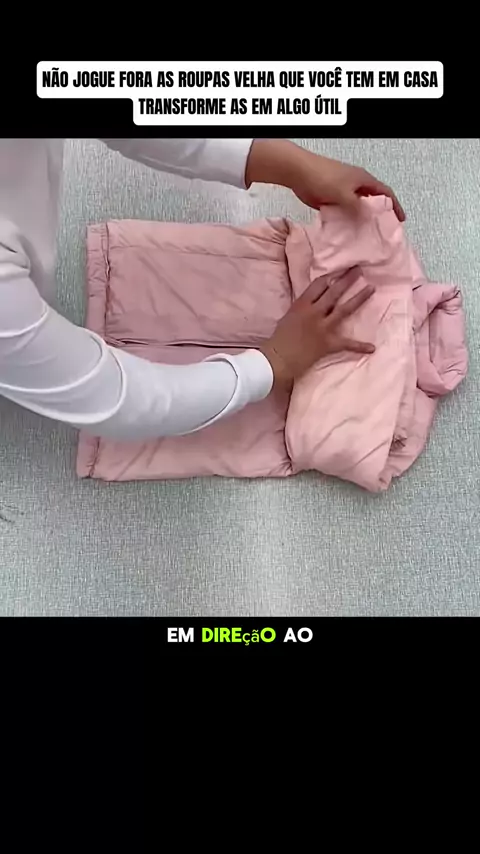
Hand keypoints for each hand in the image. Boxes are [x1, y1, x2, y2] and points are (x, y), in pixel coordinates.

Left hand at [246, 139, 404, 221]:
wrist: (299, 173)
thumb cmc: (323, 177)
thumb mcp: (344, 194)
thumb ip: (357, 207)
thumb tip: (367, 217)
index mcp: (364, 180)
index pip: (385, 193)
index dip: (395, 205)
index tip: (400, 219)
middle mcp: (356, 186)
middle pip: (372, 201)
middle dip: (379, 215)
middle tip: (383, 231)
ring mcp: (344, 192)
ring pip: (358, 208)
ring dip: (362, 220)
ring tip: (367, 236)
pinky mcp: (332, 199)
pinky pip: (344, 212)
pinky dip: (347, 221)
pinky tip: (347, 233)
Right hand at [260, 270, 375, 389]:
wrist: (278, 358)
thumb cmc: (279, 339)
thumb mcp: (288, 317)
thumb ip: (302, 309)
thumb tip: (314, 305)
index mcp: (302, 304)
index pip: (318, 285)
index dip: (329, 278)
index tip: (338, 272)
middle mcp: (315, 312)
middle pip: (334, 292)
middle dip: (347, 280)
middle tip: (359, 270)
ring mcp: (323, 327)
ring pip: (344, 309)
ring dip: (359, 298)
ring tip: (371, 288)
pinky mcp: (329, 343)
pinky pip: (347, 345)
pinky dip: (359, 347)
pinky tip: (372, 348)